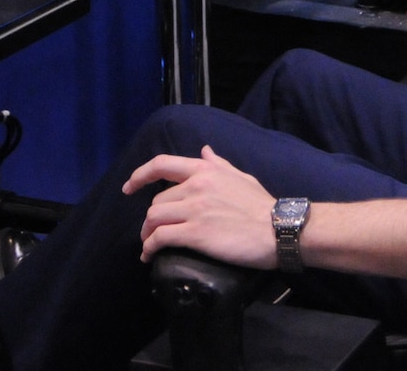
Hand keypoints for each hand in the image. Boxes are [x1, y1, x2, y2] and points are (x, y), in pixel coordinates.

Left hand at [125, 145, 279, 267]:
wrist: (278, 229)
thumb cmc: (261, 205)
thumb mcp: (240, 177)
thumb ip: (218, 164)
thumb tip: (204, 150)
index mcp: (205, 170)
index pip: (162, 165)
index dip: (139, 175)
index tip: (128, 187)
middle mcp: (196, 186)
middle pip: (157, 200)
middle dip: (152, 218)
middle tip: (154, 232)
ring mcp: (195, 210)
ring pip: (154, 218)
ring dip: (147, 233)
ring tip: (149, 245)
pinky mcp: (196, 233)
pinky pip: (161, 238)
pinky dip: (149, 248)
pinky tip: (149, 256)